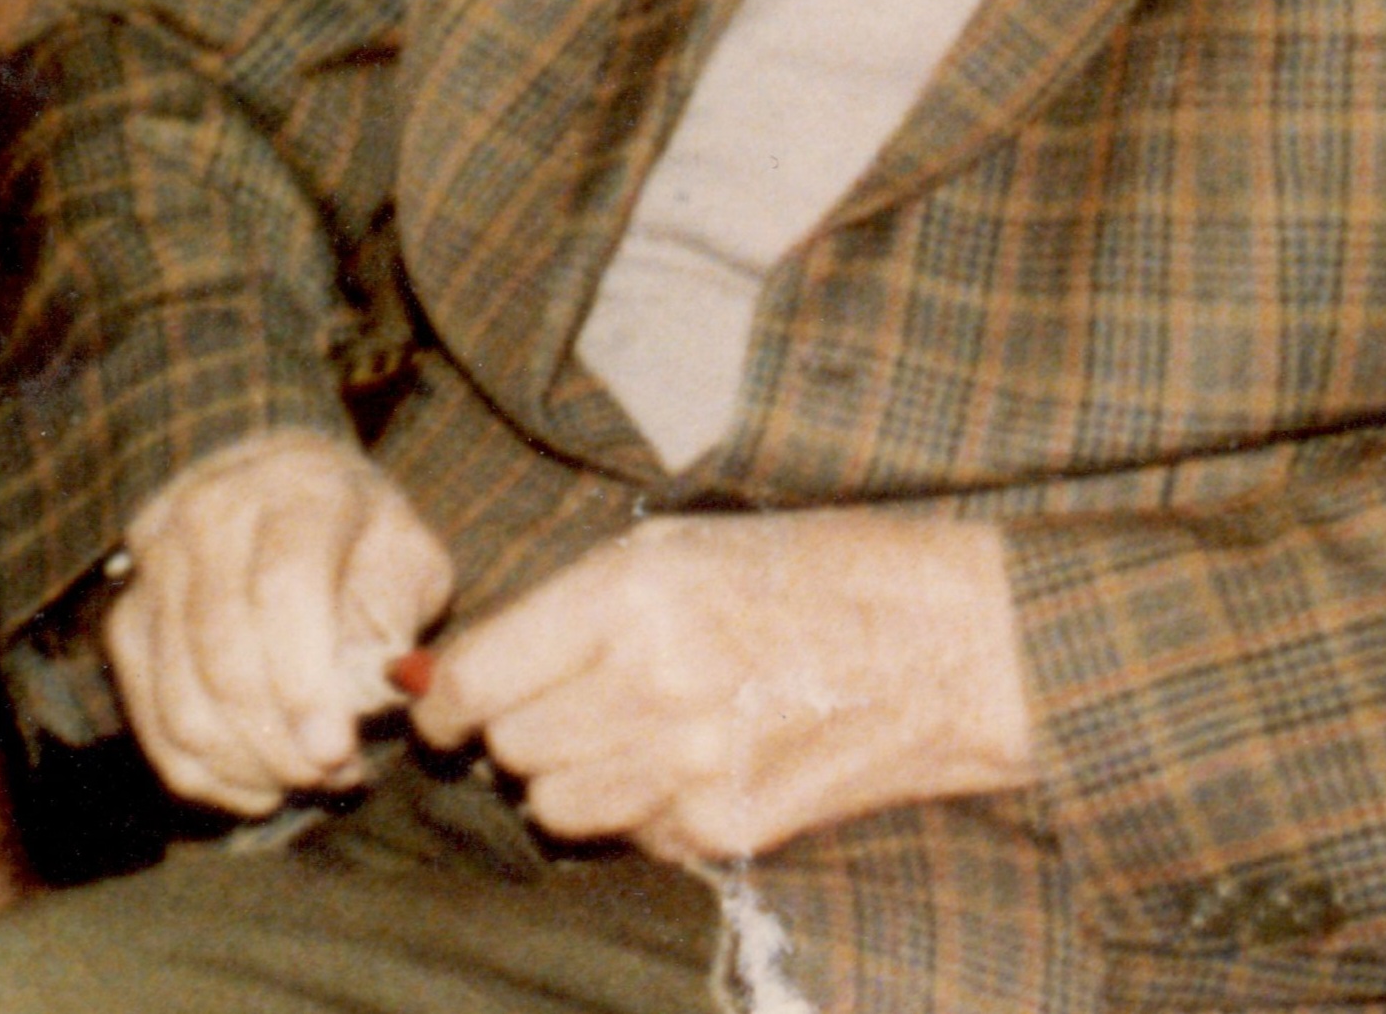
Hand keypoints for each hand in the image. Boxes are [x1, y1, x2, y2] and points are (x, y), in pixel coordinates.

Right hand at [98, 431, 458, 815]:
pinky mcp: (125, 613)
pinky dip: (200, 772)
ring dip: (242, 764)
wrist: (285, 488)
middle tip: (329, 776)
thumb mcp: (411, 562)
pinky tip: (257, 783)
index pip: (283, 587)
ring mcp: (155, 562)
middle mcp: (210, 510)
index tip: (335, 752)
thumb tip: (372, 701)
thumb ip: (399, 626)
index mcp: (297, 487)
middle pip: (222, 649)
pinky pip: (146, 716)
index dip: (306, 682)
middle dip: (277, 740)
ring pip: (178, 695)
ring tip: (301, 780)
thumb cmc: (364, 541)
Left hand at [401, 511, 1029, 865]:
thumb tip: (454, 672)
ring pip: (555, 808)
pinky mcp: (729, 831)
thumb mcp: (670, 547)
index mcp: (629, 598)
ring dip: (563, 780)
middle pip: (510, 747)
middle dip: (509, 732)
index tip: (439, 705)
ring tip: (613, 737)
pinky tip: (680, 764)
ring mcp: (693, 769)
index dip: (442, 700)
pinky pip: (629, 838)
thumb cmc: (803, 573)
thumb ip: (560, 609)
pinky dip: (634, 812)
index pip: (479, 679)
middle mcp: (652, 687)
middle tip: (545, 707)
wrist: (946, 645)